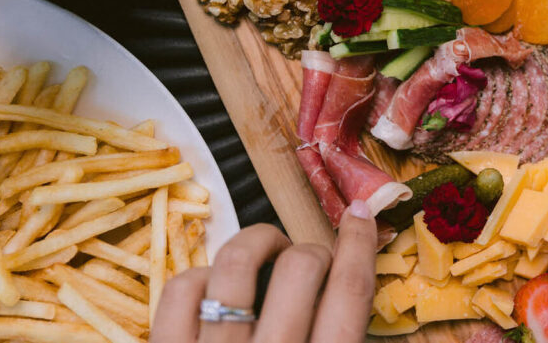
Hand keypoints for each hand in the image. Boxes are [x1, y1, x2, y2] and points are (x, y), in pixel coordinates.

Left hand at [151, 200, 376, 342]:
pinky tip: (214, 288)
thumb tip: (364, 295)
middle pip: (300, 268)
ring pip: (237, 263)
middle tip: (308, 264)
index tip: (360, 216)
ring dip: (257, 244)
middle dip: (311, 250)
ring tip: (263, 256)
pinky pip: (182, 288)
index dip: (359, 244)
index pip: (350, 292)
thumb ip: (341, 336)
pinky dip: (201, 276)